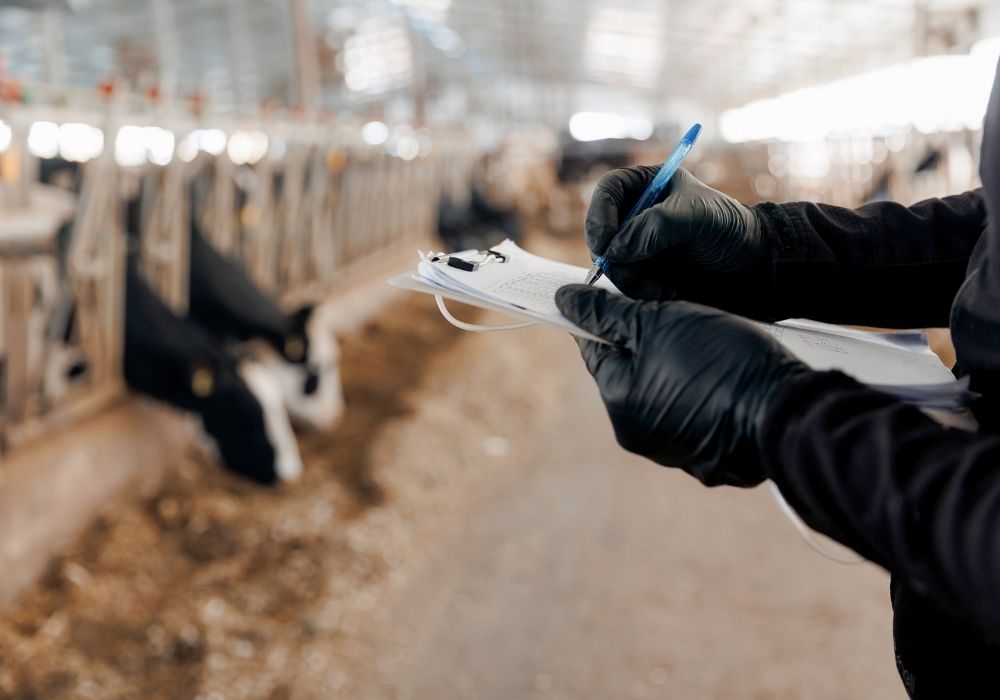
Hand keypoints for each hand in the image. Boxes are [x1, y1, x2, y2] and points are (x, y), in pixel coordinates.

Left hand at [556, 284, 809, 485]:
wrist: (787, 412)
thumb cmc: (720, 360)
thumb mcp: (660, 321)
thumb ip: (607, 312)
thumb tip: (564, 300)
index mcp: (619, 402)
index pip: (595, 350)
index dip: (605, 318)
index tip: (618, 297)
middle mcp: (638, 435)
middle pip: (629, 374)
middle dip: (645, 344)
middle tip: (675, 315)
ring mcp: (675, 452)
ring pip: (662, 395)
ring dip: (674, 368)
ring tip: (706, 344)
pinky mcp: (709, 458)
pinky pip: (694, 416)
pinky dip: (701, 394)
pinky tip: (723, 375)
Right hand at [587, 166, 772, 318]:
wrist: (755, 269)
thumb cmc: (731, 230)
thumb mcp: (696, 217)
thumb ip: (654, 228)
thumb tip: (615, 250)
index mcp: (649, 186)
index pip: (609, 191)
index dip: (600, 214)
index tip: (604, 242)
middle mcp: (638, 216)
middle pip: (601, 231)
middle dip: (610, 254)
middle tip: (622, 269)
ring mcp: (639, 247)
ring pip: (611, 263)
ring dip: (629, 278)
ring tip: (661, 286)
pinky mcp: (645, 275)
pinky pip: (627, 285)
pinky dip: (642, 291)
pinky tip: (668, 292)